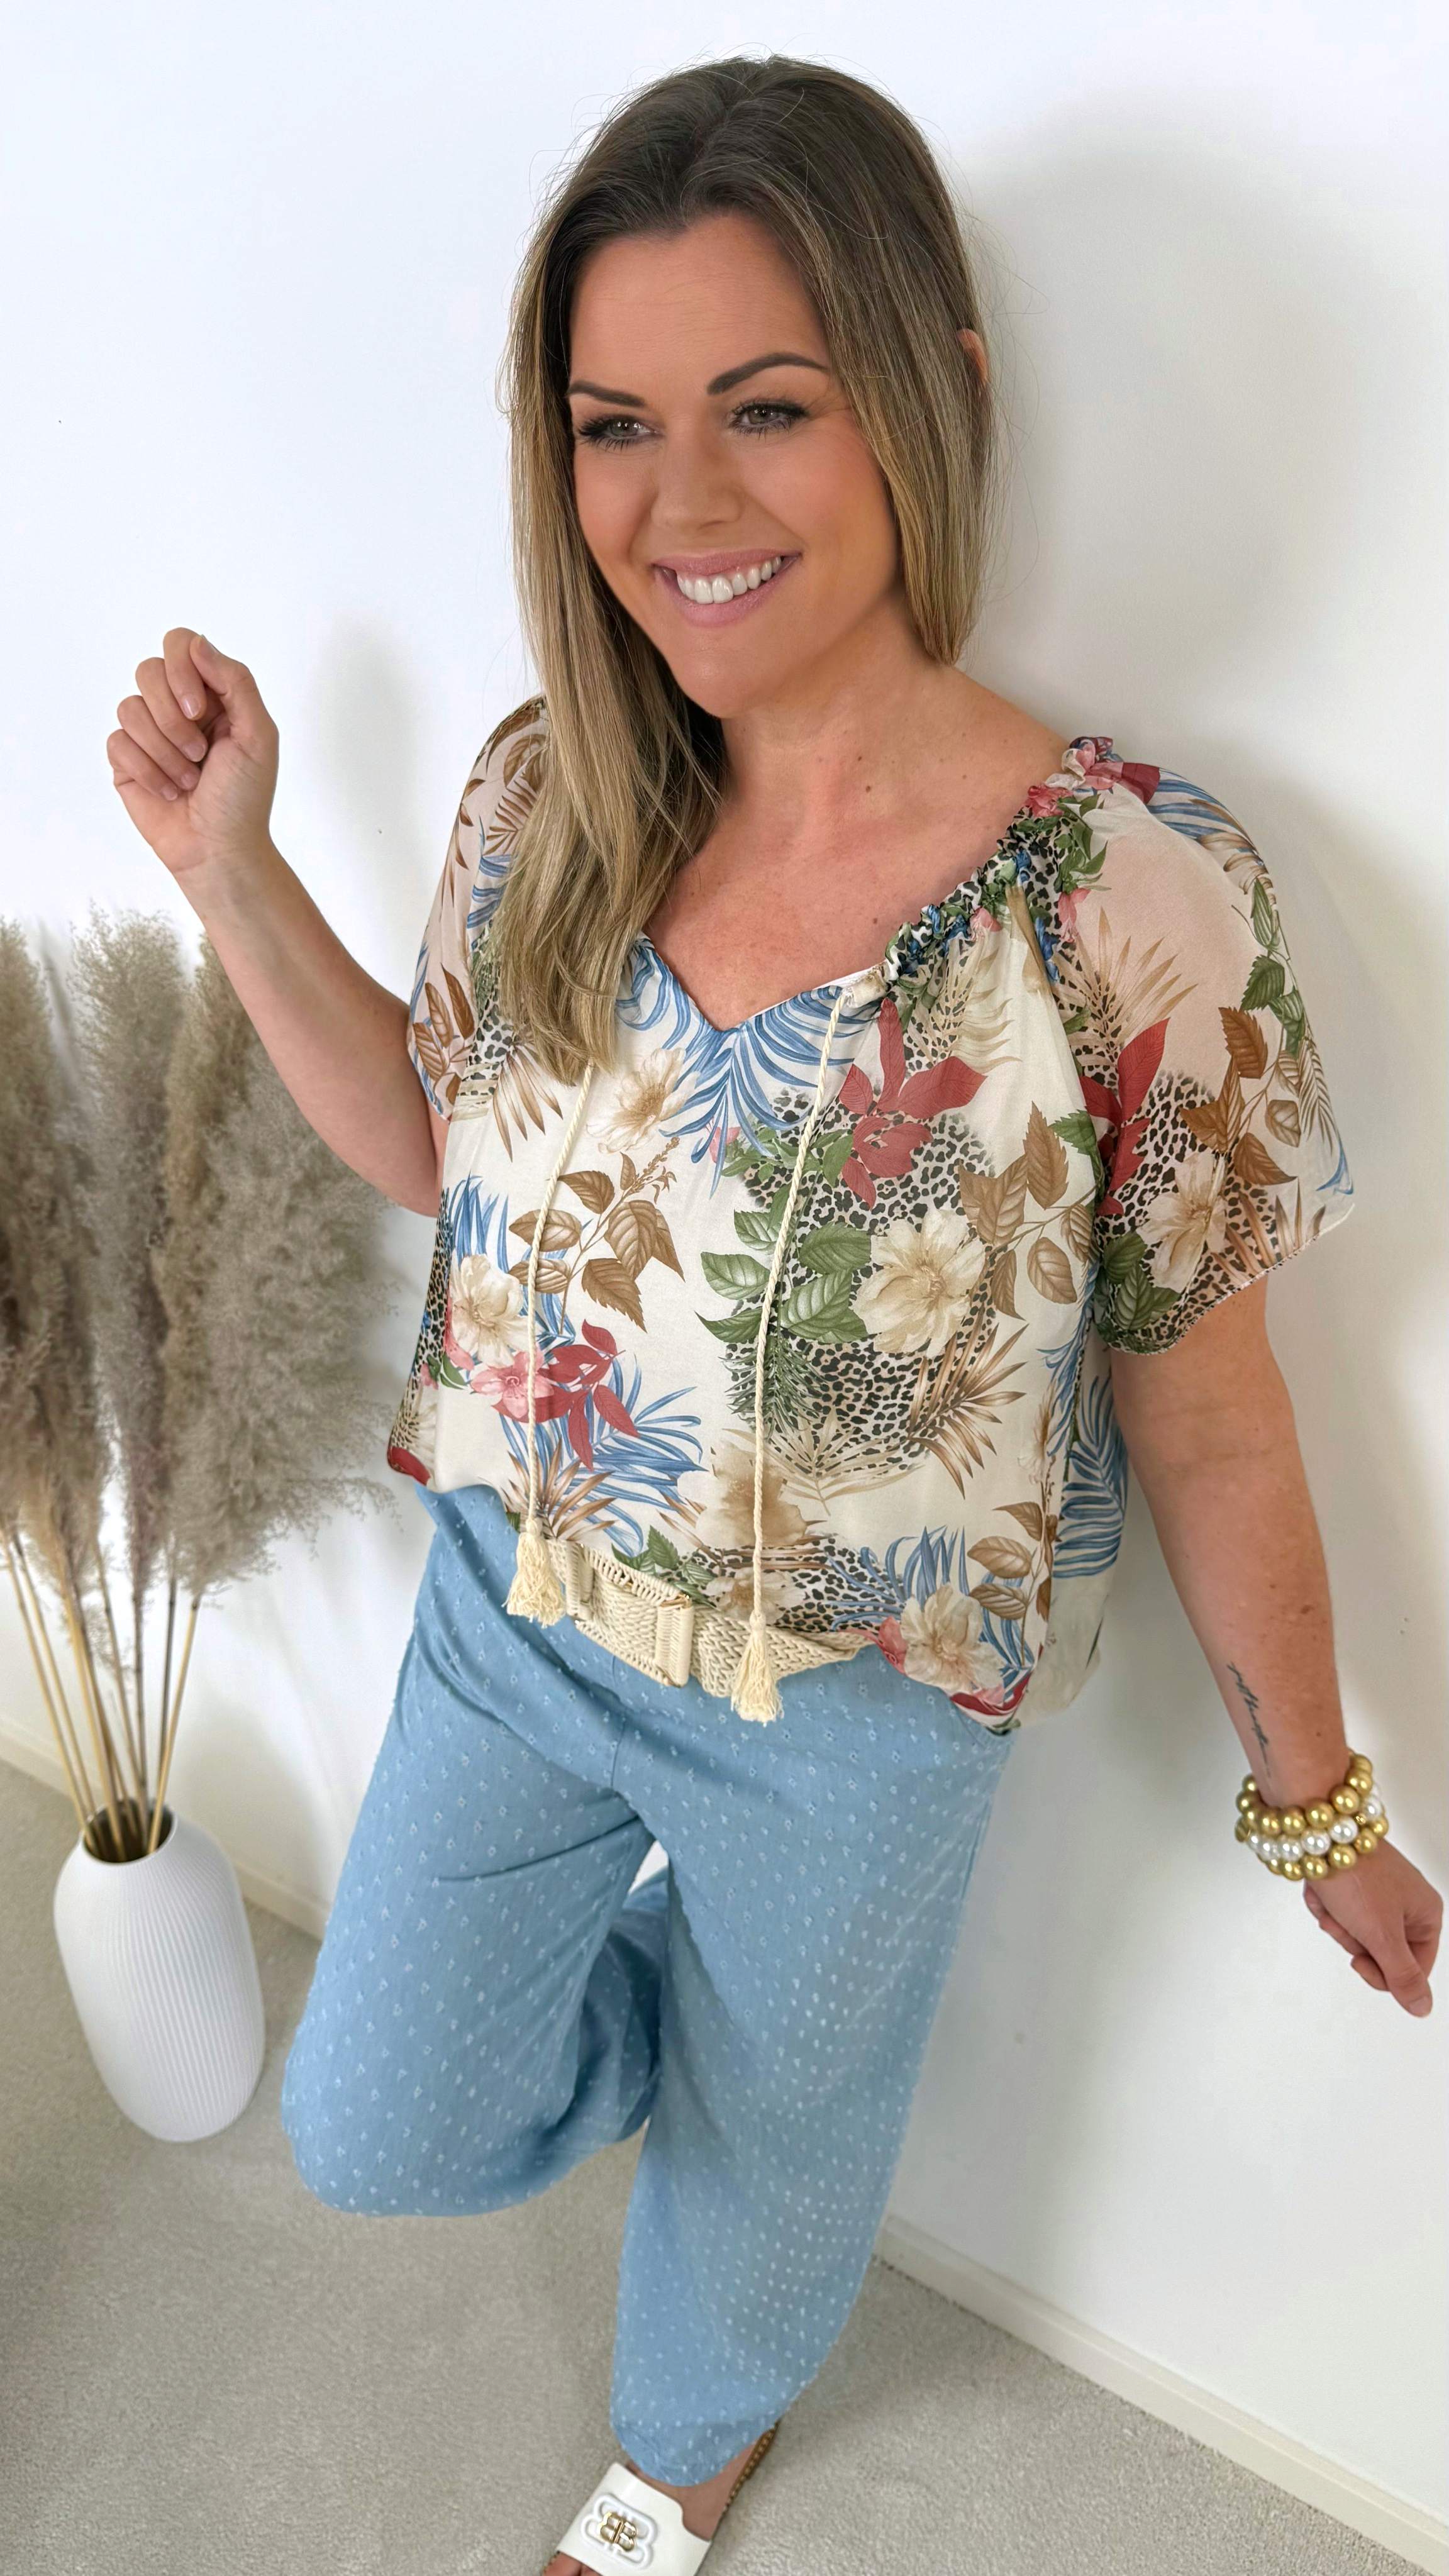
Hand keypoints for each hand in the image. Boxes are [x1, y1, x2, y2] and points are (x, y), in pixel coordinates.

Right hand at [107, 629, 278, 878]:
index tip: (200, 710)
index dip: (182, 671)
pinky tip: (169, 791)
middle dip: (172, 716)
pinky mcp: (126, 759)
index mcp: (211, 693)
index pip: (180, 645)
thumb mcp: (258, 734)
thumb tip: (197, 643)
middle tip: (199, 752)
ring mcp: (148, 732)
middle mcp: (176, 706)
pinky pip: (117, 742)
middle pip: (148, 670)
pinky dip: (147, 770)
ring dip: (164, 750)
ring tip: (189, 779)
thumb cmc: (244, 796)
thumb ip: (235, 681)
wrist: (219, 848)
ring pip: (129, 707)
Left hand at [1302, 1842, 1440, 2016]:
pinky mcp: (1353, 1880)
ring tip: (1330, 1900)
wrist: (1319, 1831)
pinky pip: (1338, 1909)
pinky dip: (1324, 1904)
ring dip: (1335, 1921)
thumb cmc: (1357, 1878)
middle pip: (1380, 1951)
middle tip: (1344, 1919)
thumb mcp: (1382, 1936)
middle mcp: (1407, 1901)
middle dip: (1352, 1939)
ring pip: (1355, 1931)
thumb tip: (1423, 2008)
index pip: (1413, 1969)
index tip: (1358, 1961)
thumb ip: (1402, 1976)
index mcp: (1426, 1913)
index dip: (1382, 1973)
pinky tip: (1320, 1890)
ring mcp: (1379, 1890)